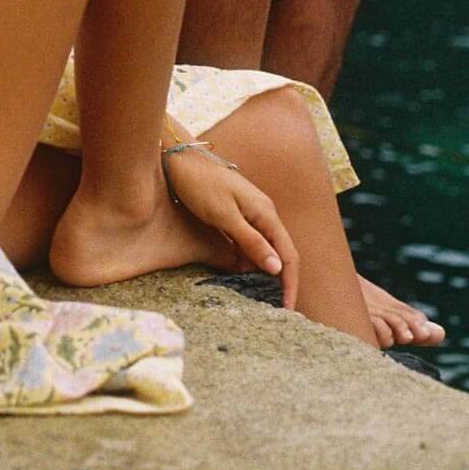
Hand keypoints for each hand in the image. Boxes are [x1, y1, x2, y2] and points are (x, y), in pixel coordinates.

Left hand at [162, 147, 299, 309]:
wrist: (178, 159)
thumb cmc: (200, 184)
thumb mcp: (224, 215)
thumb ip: (250, 241)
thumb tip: (277, 268)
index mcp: (265, 213)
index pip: (288, 255)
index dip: (290, 283)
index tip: (287, 308)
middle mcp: (262, 214)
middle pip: (279, 254)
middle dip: (281, 281)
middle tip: (275, 310)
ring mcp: (249, 214)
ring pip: (263, 249)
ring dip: (263, 272)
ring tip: (259, 298)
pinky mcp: (234, 216)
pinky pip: (247, 243)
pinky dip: (247, 260)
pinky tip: (240, 274)